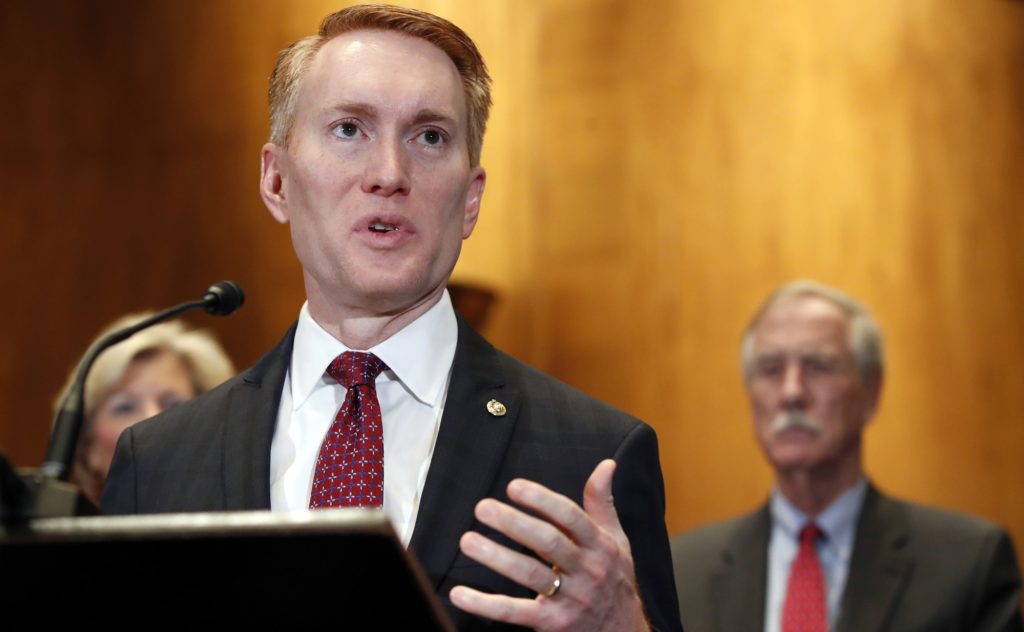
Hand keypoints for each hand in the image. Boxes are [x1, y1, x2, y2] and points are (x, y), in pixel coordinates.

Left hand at [449, 459, 648, 631]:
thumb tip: (606, 464)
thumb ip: (603, 502)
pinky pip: (515, 613)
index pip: (570, 517)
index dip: (541, 500)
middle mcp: (587, 570)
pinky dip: (485, 605)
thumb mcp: (617, 541)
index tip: (513, 487)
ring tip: (468, 541)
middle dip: (514, 523)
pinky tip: (461, 594)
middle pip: (549, 542)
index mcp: (600, 545)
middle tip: (483, 508)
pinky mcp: (553, 624)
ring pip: (530, 575)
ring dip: (496, 558)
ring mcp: (570, 599)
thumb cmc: (614, 580)